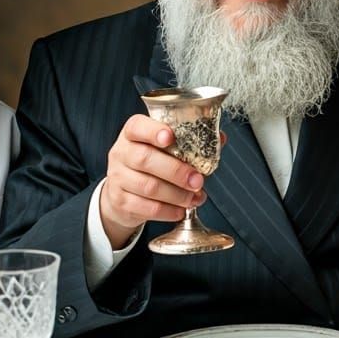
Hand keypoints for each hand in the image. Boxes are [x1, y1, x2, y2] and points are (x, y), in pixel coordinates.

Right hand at [99, 113, 207, 246]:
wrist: (122, 192)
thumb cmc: (150, 165)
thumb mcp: (163, 149)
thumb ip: (189, 141)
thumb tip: (220, 138)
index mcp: (132, 134)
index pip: (137, 126)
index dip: (153, 130)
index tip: (170, 137)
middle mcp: (121, 153)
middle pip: (145, 159)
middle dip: (176, 171)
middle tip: (198, 180)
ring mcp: (117, 178)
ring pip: (148, 186)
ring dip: (177, 194)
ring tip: (194, 197)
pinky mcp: (120, 201)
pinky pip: (147, 208)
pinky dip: (168, 211)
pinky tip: (180, 210)